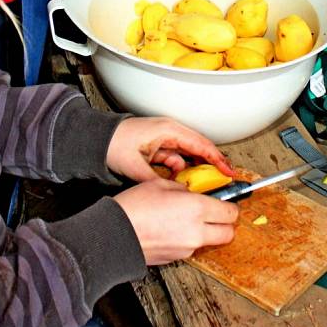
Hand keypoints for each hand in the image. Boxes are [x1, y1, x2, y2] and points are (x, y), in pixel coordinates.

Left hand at [106, 116, 234, 182]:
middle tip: (220, 182)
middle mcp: (169, 131)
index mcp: (169, 130)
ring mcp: (164, 137)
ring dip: (191, 169)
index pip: (201, 144)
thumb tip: (175, 196)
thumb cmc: (114, 144)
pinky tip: (178, 181)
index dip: (218, 159)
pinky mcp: (158, 144)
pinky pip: (175, 157)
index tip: (229, 172)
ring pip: (186, 154)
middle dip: (208, 166)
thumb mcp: (138, 167)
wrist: (97, 139)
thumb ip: (159, 182)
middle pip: (198, 148)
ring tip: (198, 187)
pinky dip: (178, 169)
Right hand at [113, 178, 238, 265]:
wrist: (115, 234)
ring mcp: (188, 248)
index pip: (230, 212)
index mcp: (196, 209)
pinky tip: (172, 228)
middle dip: (226, 223)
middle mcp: (197, 231)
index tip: (227, 201)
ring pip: (210, 241)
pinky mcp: (178, 258)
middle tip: (216, 212)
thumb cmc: (133, 207)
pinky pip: (192, 248)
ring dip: (206, 231)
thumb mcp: (159, 184)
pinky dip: (188, 239)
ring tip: (185, 219)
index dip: (231, 205)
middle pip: (229, 233)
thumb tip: (190, 192)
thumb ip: (182, 188)